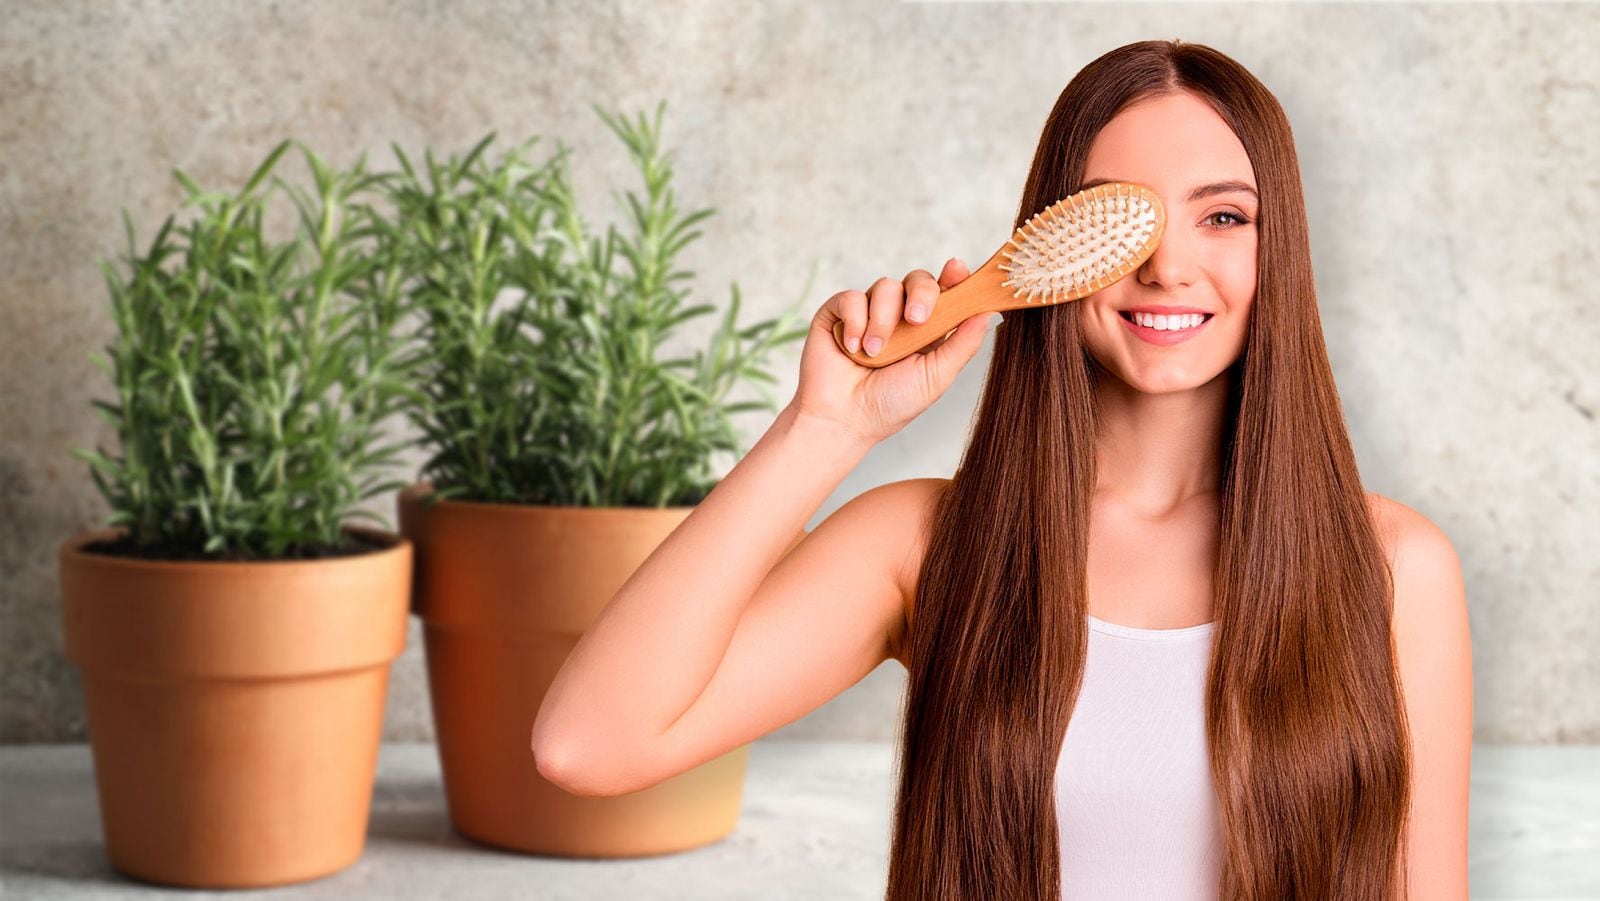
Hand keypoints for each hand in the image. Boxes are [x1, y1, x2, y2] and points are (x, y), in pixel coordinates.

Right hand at [787, 258, 999, 445]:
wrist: (844, 419)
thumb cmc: (891, 404)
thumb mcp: (937, 376)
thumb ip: (963, 343)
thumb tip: (989, 312)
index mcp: (927, 329)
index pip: (944, 292)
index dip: (953, 276)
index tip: (957, 269)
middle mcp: (899, 316)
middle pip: (918, 280)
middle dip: (921, 295)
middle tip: (916, 320)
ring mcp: (868, 312)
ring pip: (885, 286)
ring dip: (883, 320)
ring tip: (875, 354)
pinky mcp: (837, 313)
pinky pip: (851, 298)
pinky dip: (855, 322)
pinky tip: (853, 348)